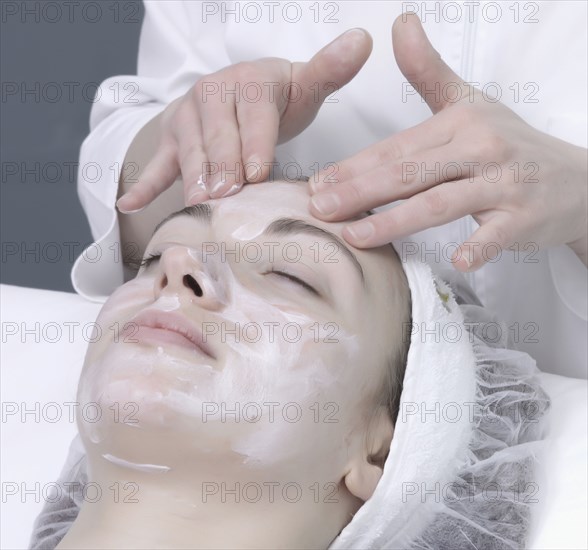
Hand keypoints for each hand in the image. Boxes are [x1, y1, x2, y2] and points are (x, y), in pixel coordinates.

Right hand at [116, 28, 372, 211]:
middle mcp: (212, 94)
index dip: (255, 143)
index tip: (257, 173)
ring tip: (194, 208)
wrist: (241, 93)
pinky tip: (128, 204)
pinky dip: (144, 183)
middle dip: (220, 167)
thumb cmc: (278, 98)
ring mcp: (187, 117)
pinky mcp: (171, 139)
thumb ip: (330, 69)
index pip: (253, 113)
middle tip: (224, 198)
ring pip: (187, 150)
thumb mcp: (305, 83)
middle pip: (216, 135)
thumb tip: (363, 40)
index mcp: (249, 81)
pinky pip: (157, 162)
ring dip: (189, 179)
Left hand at [308, 14, 587, 269]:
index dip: (354, 165)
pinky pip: (498, 233)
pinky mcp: (524, 217)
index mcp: (458, 124)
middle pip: (410, 173)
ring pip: (441, 202)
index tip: (317, 183)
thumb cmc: (509, 143)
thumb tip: (400, 25)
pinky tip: (458, 262)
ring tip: (355, 236)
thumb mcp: (469, 103)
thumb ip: (428, 72)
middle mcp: (479, 149)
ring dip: (396, 220)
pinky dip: (479, 246)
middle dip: (360, 191)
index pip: (396, 147)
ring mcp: (503, 184)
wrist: (576, 178)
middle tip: (319, 208)